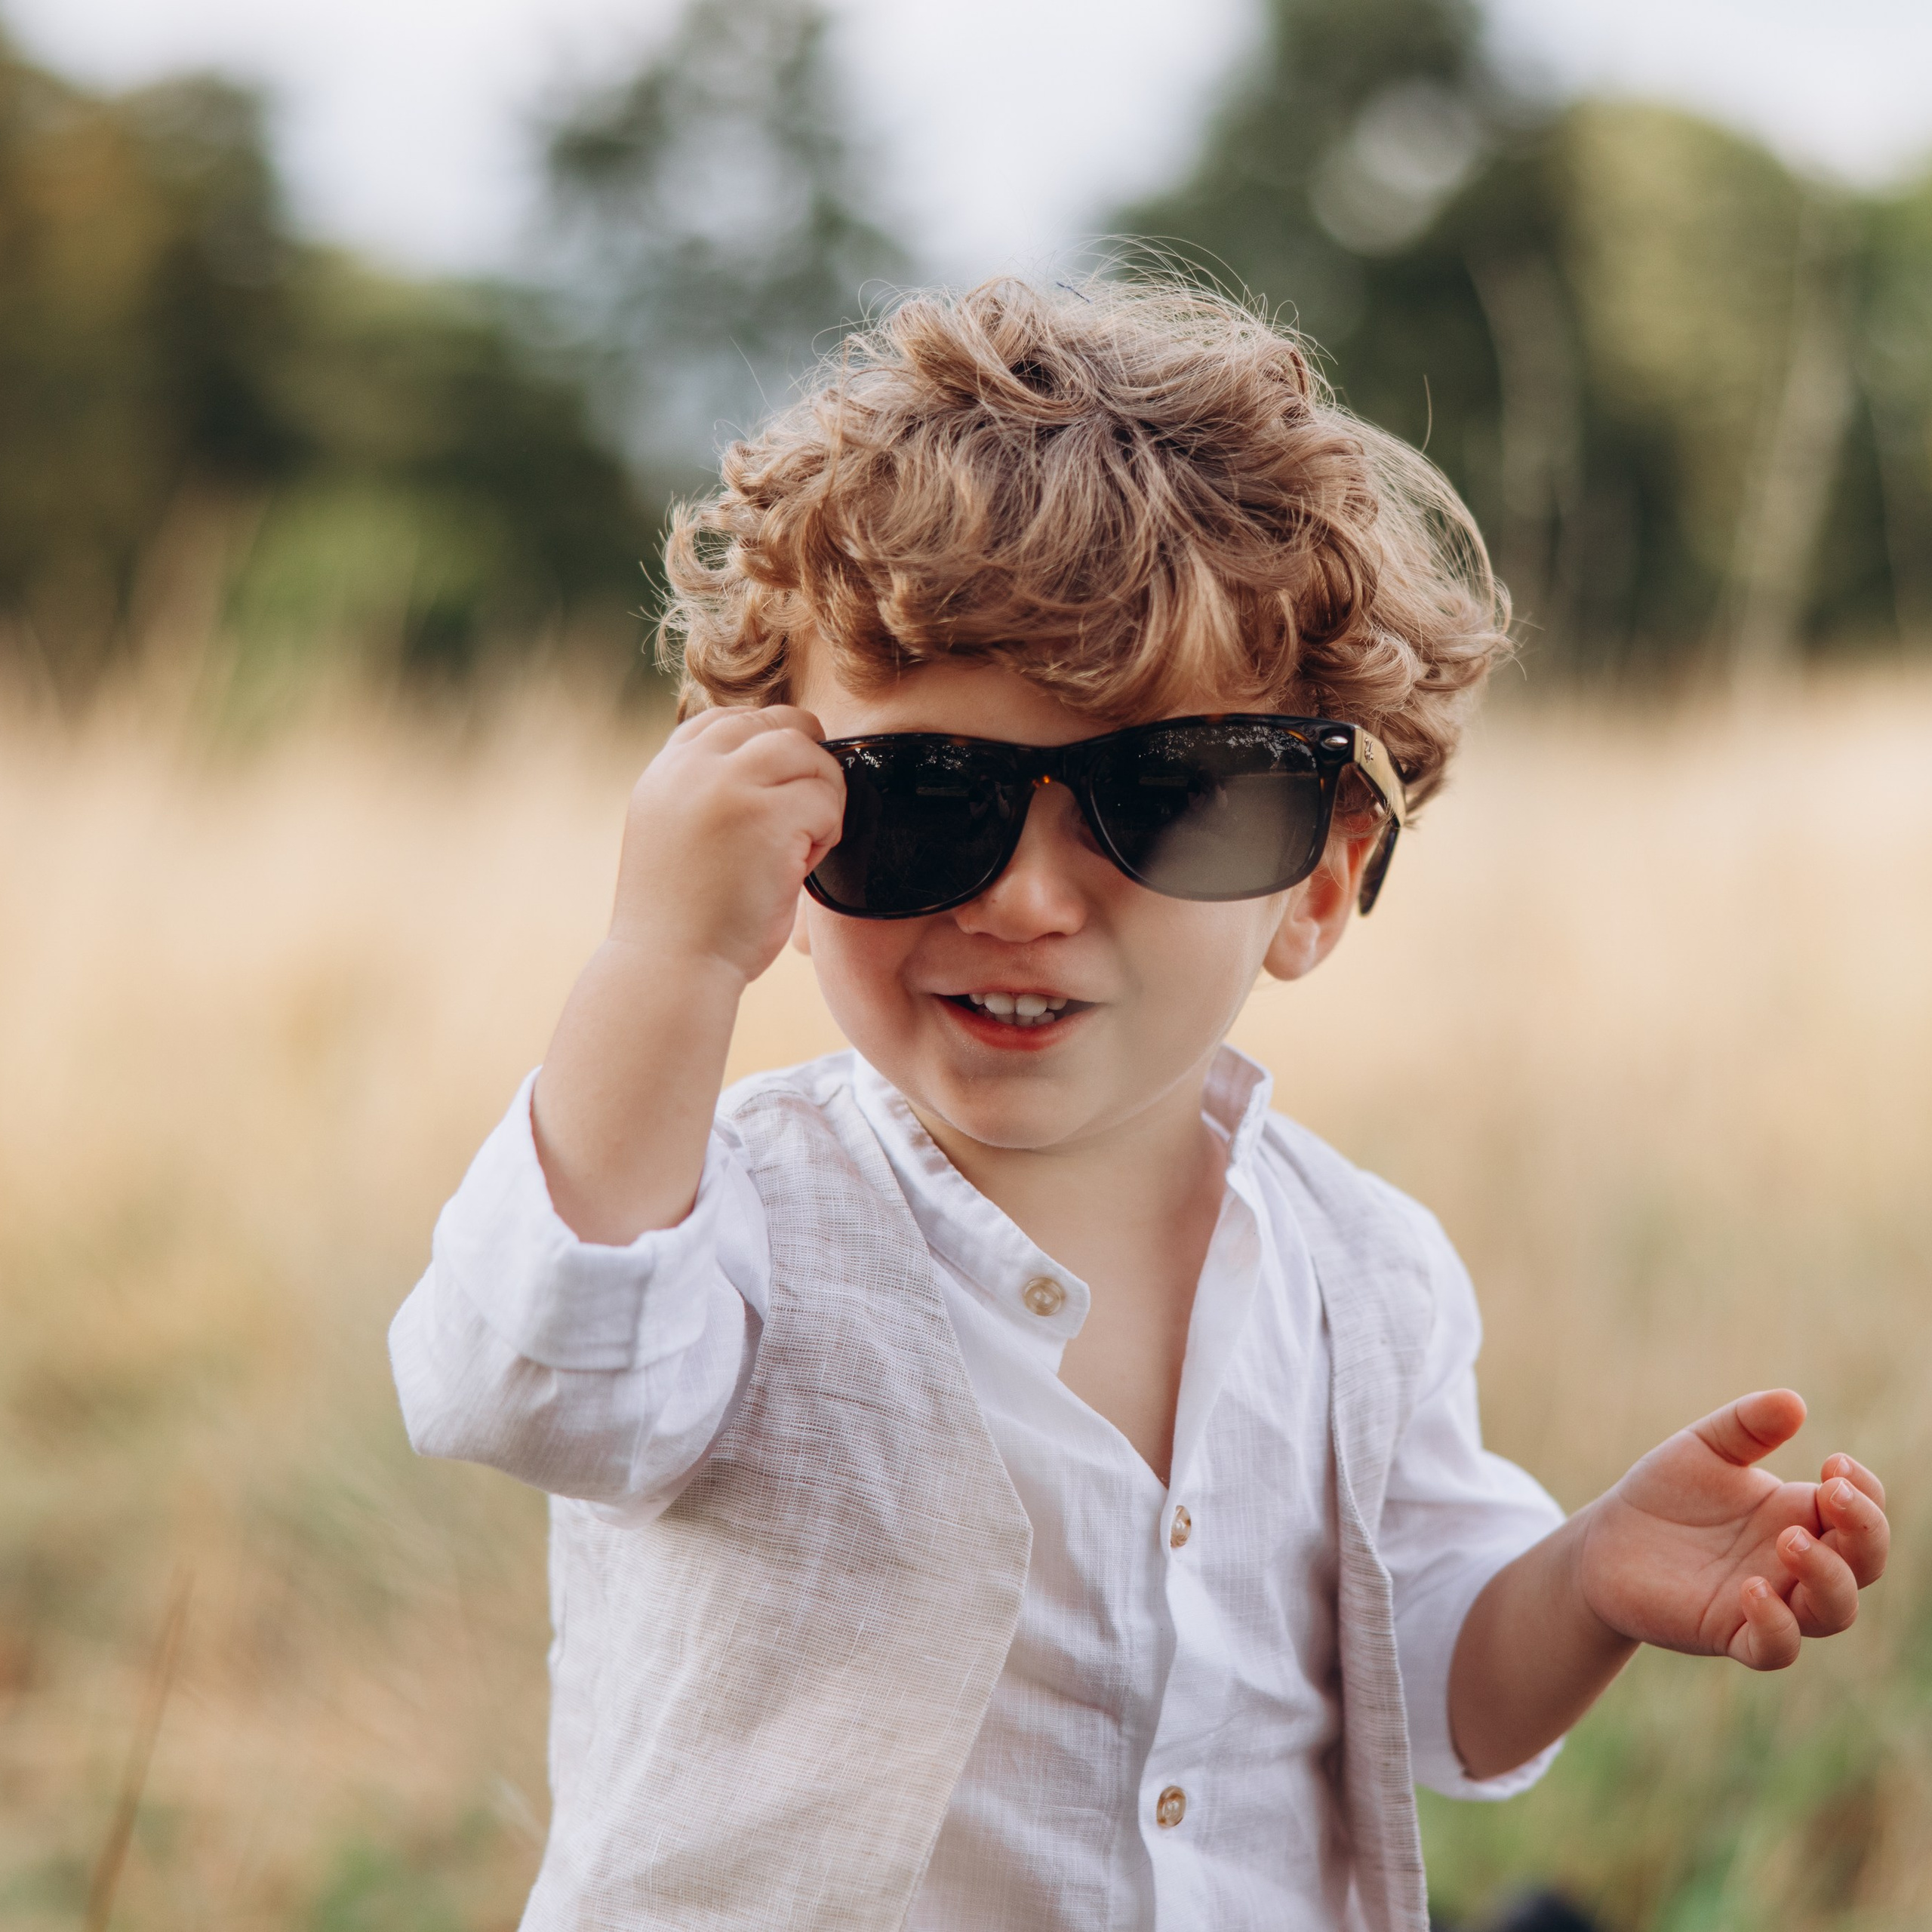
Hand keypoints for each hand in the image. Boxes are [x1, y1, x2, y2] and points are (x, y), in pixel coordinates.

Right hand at [531, 704, 843, 1242]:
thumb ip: (711, 796)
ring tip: (805, 844)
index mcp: (664, 773)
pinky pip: (824, 796)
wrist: (669, 971)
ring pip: (804, 751)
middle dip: (803, 764)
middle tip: (808, 817)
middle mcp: (689, 767)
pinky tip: (804, 865)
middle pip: (773, 723)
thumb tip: (778, 771)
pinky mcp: (762, 814)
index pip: (727, 720)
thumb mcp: (679, 838)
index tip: (783, 789)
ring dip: (821, 794)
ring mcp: (724, 785)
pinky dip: (827, 830)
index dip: (767, 745)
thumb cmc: (683, 924)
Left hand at [1577, 1389, 1889, 1670]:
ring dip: (1827, 1577)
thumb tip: (1793, 1401)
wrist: (1606, 1540)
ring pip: (1835, 1611)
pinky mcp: (1731, 1633)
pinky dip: (1777, 1624)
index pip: (1864, 1511)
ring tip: (1790, 1539)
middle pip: (1865, 1563)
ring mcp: (1771, 1601)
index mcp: (1799, 1513)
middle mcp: (1797, 1562)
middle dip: (1863, 1531)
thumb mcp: (1703, 1447)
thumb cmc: (1666, 1493)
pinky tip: (1752, 1588)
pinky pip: (1776, 1648)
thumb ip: (1745, 1426)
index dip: (1866, 1493)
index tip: (1834, 1464)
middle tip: (1828, 1493)